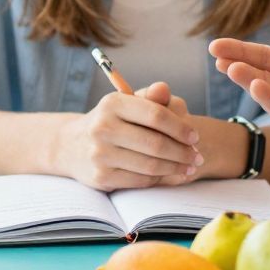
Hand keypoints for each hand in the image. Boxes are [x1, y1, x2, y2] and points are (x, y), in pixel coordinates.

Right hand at [53, 81, 203, 189]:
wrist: (72, 146)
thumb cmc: (112, 121)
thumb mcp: (129, 102)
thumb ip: (151, 97)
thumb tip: (164, 89)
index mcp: (112, 104)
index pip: (156, 115)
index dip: (181, 128)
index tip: (195, 137)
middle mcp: (103, 128)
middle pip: (156, 144)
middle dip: (183, 153)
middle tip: (197, 157)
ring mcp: (100, 154)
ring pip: (150, 166)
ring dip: (175, 168)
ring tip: (188, 167)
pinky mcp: (101, 177)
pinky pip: (140, 180)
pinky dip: (159, 178)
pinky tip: (167, 174)